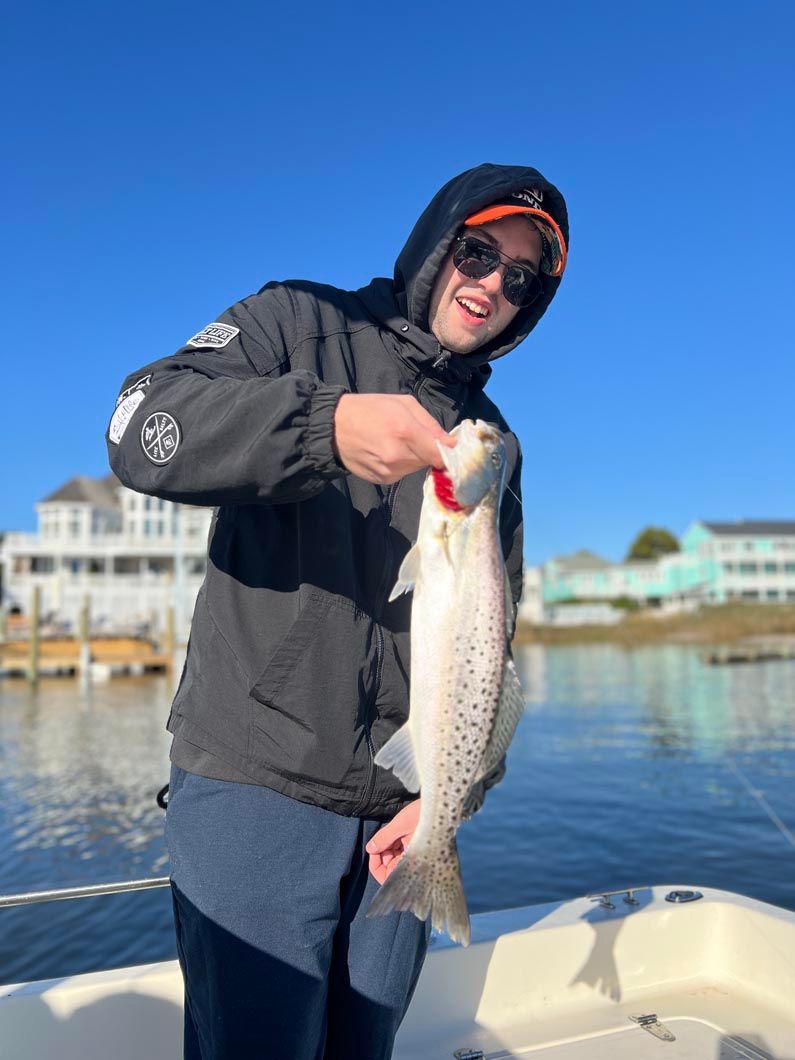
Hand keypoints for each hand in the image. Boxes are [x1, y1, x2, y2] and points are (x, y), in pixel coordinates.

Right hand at [333, 395, 454, 484]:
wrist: (333, 428)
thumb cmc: (369, 409)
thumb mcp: (403, 403)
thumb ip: (430, 423)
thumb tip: (450, 442)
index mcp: (405, 431)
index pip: (440, 454)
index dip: (449, 452)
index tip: (451, 447)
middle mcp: (399, 456)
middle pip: (430, 461)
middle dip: (427, 450)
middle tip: (413, 436)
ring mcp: (389, 471)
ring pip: (416, 468)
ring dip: (414, 457)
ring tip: (395, 442)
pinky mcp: (382, 480)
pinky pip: (402, 473)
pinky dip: (400, 464)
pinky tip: (386, 452)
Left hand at [366, 799, 420, 883]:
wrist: (443, 805)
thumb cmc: (424, 815)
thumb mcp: (400, 824)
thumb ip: (383, 838)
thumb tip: (370, 849)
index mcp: (412, 862)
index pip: (387, 877)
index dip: (376, 866)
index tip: (373, 850)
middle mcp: (414, 863)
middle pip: (390, 868)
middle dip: (382, 854)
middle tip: (381, 838)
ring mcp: (415, 856)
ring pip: (395, 860)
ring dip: (388, 848)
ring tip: (392, 833)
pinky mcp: (418, 849)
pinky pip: (402, 853)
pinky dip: (395, 844)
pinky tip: (397, 833)